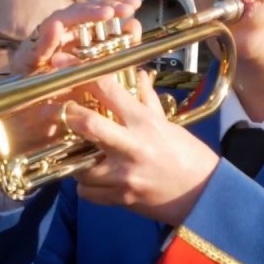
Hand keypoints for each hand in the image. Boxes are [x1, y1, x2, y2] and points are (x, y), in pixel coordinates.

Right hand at [0, 0, 142, 171]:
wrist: (33, 141)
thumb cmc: (67, 113)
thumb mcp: (97, 85)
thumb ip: (113, 59)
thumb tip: (134, 28)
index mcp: (72, 44)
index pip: (92, 14)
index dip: (113, 4)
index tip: (134, 4)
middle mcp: (54, 42)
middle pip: (78, 12)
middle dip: (102, 6)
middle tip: (126, 7)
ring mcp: (37, 50)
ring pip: (58, 22)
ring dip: (81, 16)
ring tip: (105, 13)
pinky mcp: (21, 65)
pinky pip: (33, 48)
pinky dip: (45, 38)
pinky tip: (58, 29)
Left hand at [59, 70, 220, 225]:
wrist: (205, 193)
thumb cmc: (188, 155)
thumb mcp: (167, 125)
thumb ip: (147, 101)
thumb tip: (140, 76)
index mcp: (144, 122)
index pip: (108, 90)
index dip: (82, 74)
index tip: (63, 65)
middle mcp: (133, 146)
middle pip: (88, 124)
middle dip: (68, 115)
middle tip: (57, 112)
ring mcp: (125, 175)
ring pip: (80, 165)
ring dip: (76, 160)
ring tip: (81, 156)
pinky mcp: (122, 199)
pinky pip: (87, 193)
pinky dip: (85, 187)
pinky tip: (94, 181)